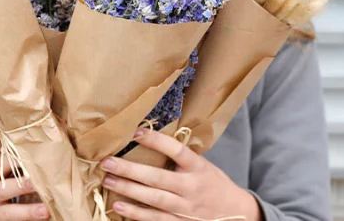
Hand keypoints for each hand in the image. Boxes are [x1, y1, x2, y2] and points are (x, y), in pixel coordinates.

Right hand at [0, 158, 49, 219]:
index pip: (1, 164)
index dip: (16, 160)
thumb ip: (7, 166)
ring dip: (29, 212)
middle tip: (41, 182)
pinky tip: (43, 219)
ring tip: (46, 211)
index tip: (33, 155)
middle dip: (23, 186)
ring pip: (10, 213)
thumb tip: (33, 150)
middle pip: (5, 189)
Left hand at [100, 131, 261, 220]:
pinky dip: (136, 214)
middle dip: (130, 169)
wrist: (237, 214)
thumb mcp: (202, 165)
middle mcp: (191, 187)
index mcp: (198, 167)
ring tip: (108, 181)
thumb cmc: (213, 183)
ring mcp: (186, 208)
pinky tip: (119, 206)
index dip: (156, 141)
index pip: (177, 150)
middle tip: (107, 162)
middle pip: (158, 177)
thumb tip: (149, 138)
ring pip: (154, 199)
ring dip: (128, 190)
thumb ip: (180, 156)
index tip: (136, 131)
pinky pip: (155, 219)